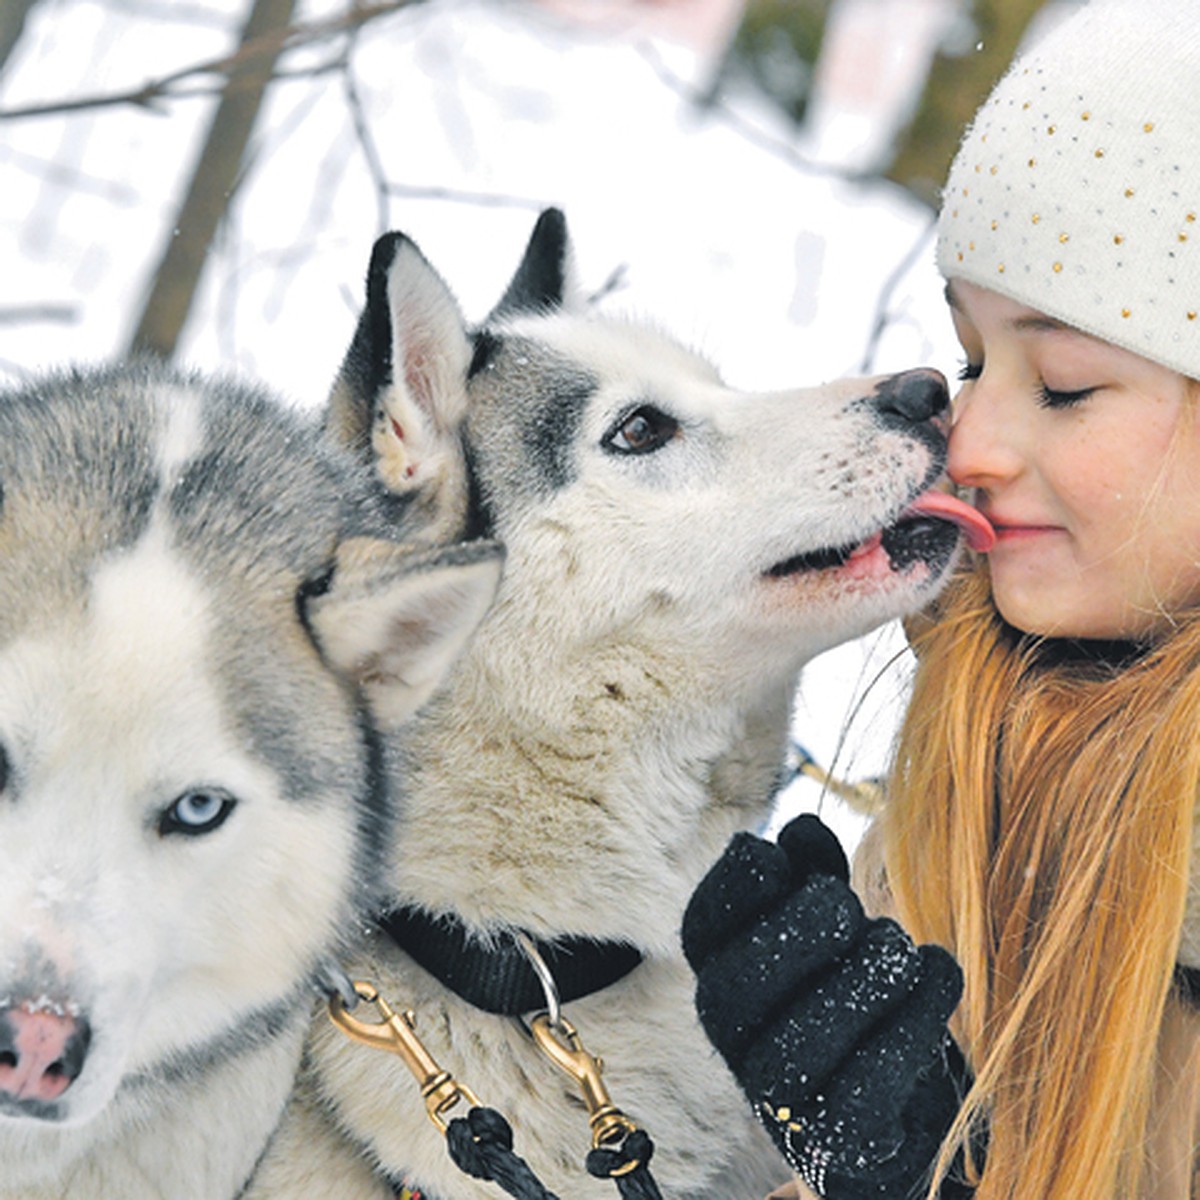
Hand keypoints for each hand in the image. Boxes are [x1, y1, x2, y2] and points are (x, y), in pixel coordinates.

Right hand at [682, 815, 971, 1198]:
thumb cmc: (854, 983)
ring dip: (864, 973)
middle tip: (847, 905)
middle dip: (801, 928)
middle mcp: (732, 1036)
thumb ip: (813, 871)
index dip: (744, 880)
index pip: (702, 923)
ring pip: (802, 1039)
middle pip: (739, 984)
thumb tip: (800, 828)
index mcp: (718, 968)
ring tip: (899, 948)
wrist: (903, 1099)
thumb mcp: (831, 919)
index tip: (790, 861)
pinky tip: (938, 975)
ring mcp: (778, 1094)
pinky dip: (916, 1016)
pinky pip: (870, 1081)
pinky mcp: (837, 1139)